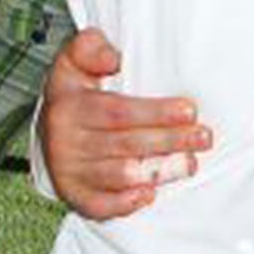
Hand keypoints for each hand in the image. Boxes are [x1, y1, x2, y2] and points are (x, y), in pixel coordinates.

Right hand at [40, 27, 210, 219]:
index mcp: (69, 106)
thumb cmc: (75, 88)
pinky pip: (98, 206)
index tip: (191, 110)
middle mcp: (65, 141)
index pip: (118, 112)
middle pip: (125, 144)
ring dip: (158, 172)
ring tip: (190, 163)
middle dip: (169, 141)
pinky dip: (125, 203)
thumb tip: (114, 59)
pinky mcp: (73, 195)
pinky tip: (150, 194)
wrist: (49, 127)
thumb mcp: (75, 58)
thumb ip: (91, 47)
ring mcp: (68, 171)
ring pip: (118, 175)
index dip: (156, 113)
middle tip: (204, 137)